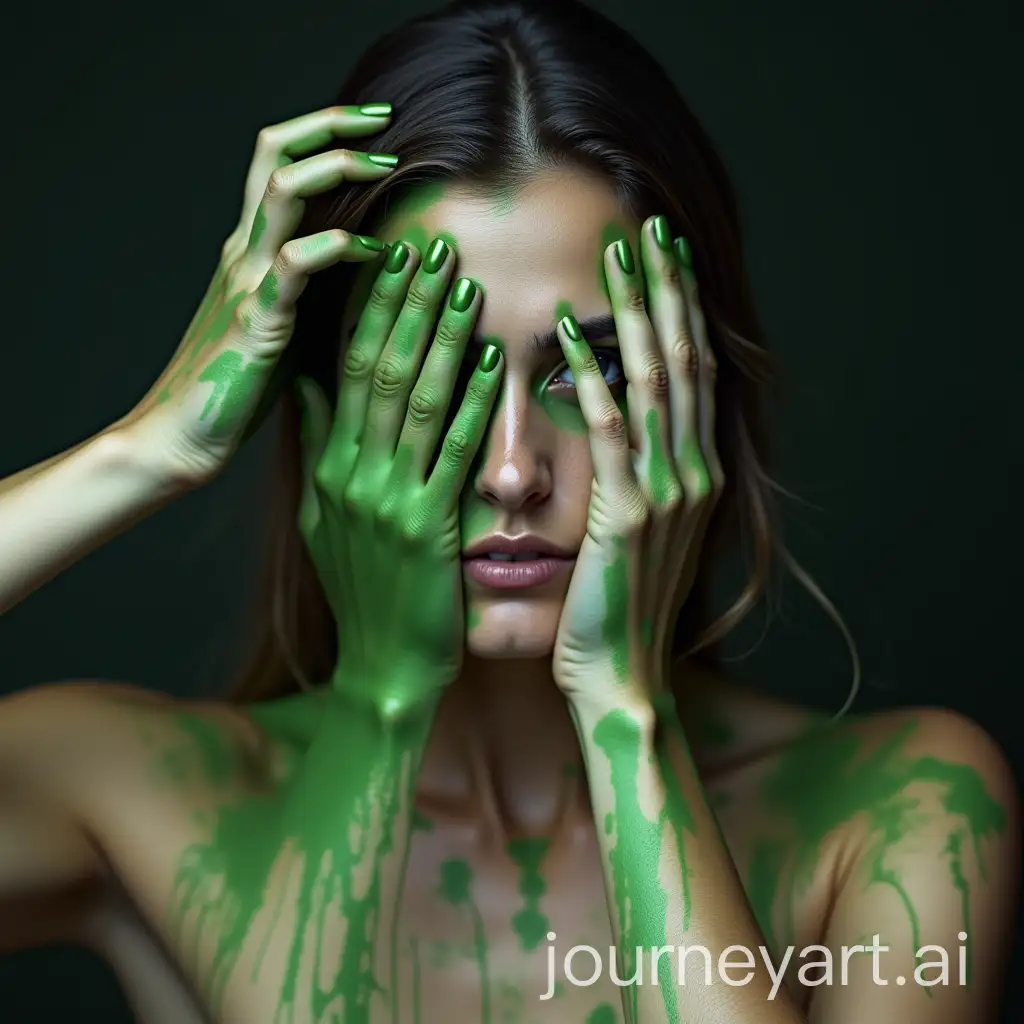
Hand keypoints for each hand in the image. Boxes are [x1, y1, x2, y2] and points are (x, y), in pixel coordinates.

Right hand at [122, 105, 398, 486]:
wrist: (180, 438)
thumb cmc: (235, 388)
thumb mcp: (279, 325)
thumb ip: (308, 292)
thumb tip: (363, 273)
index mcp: (249, 253)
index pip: (279, 166)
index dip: (322, 133)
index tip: (374, 129)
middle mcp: (243, 253)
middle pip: (275, 155)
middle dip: (330, 126)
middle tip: (383, 122)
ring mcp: (245, 281)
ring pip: (282, 192)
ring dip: (337, 168)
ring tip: (385, 166)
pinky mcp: (255, 319)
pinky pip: (294, 263)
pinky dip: (336, 246)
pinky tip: (372, 251)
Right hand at [294, 239, 502, 714]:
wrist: (383, 668)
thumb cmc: (365, 592)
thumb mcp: (323, 518)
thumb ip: (319, 448)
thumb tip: (309, 384)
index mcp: (331, 467)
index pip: (349, 369)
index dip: (374, 311)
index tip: (398, 258)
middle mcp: (352, 475)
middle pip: (381, 370)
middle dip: (409, 307)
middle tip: (438, 248)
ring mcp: (386, 502)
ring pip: (415, 401)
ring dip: (442, 340)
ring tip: (465, 286)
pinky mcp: (426, 531)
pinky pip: (452, 455)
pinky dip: (472, 404)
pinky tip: (493, 363)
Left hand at [552, 216, 722, 702]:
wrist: (624, 679)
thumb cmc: (622, 609)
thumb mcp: (645, 535)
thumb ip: (641, 474)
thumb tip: (618, 420)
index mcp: (698, 474)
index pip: (694, 373)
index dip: (682, 311)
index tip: (665, 256)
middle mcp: (695, 473)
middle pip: (686, 360)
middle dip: (668, 291)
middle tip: (647, 227)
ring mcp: (669, 493)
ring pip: (655, 382)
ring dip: (636, 313)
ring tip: (615, 256)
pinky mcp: (631, 516)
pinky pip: (610, 432)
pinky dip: (588, 379)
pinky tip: (562, 336)